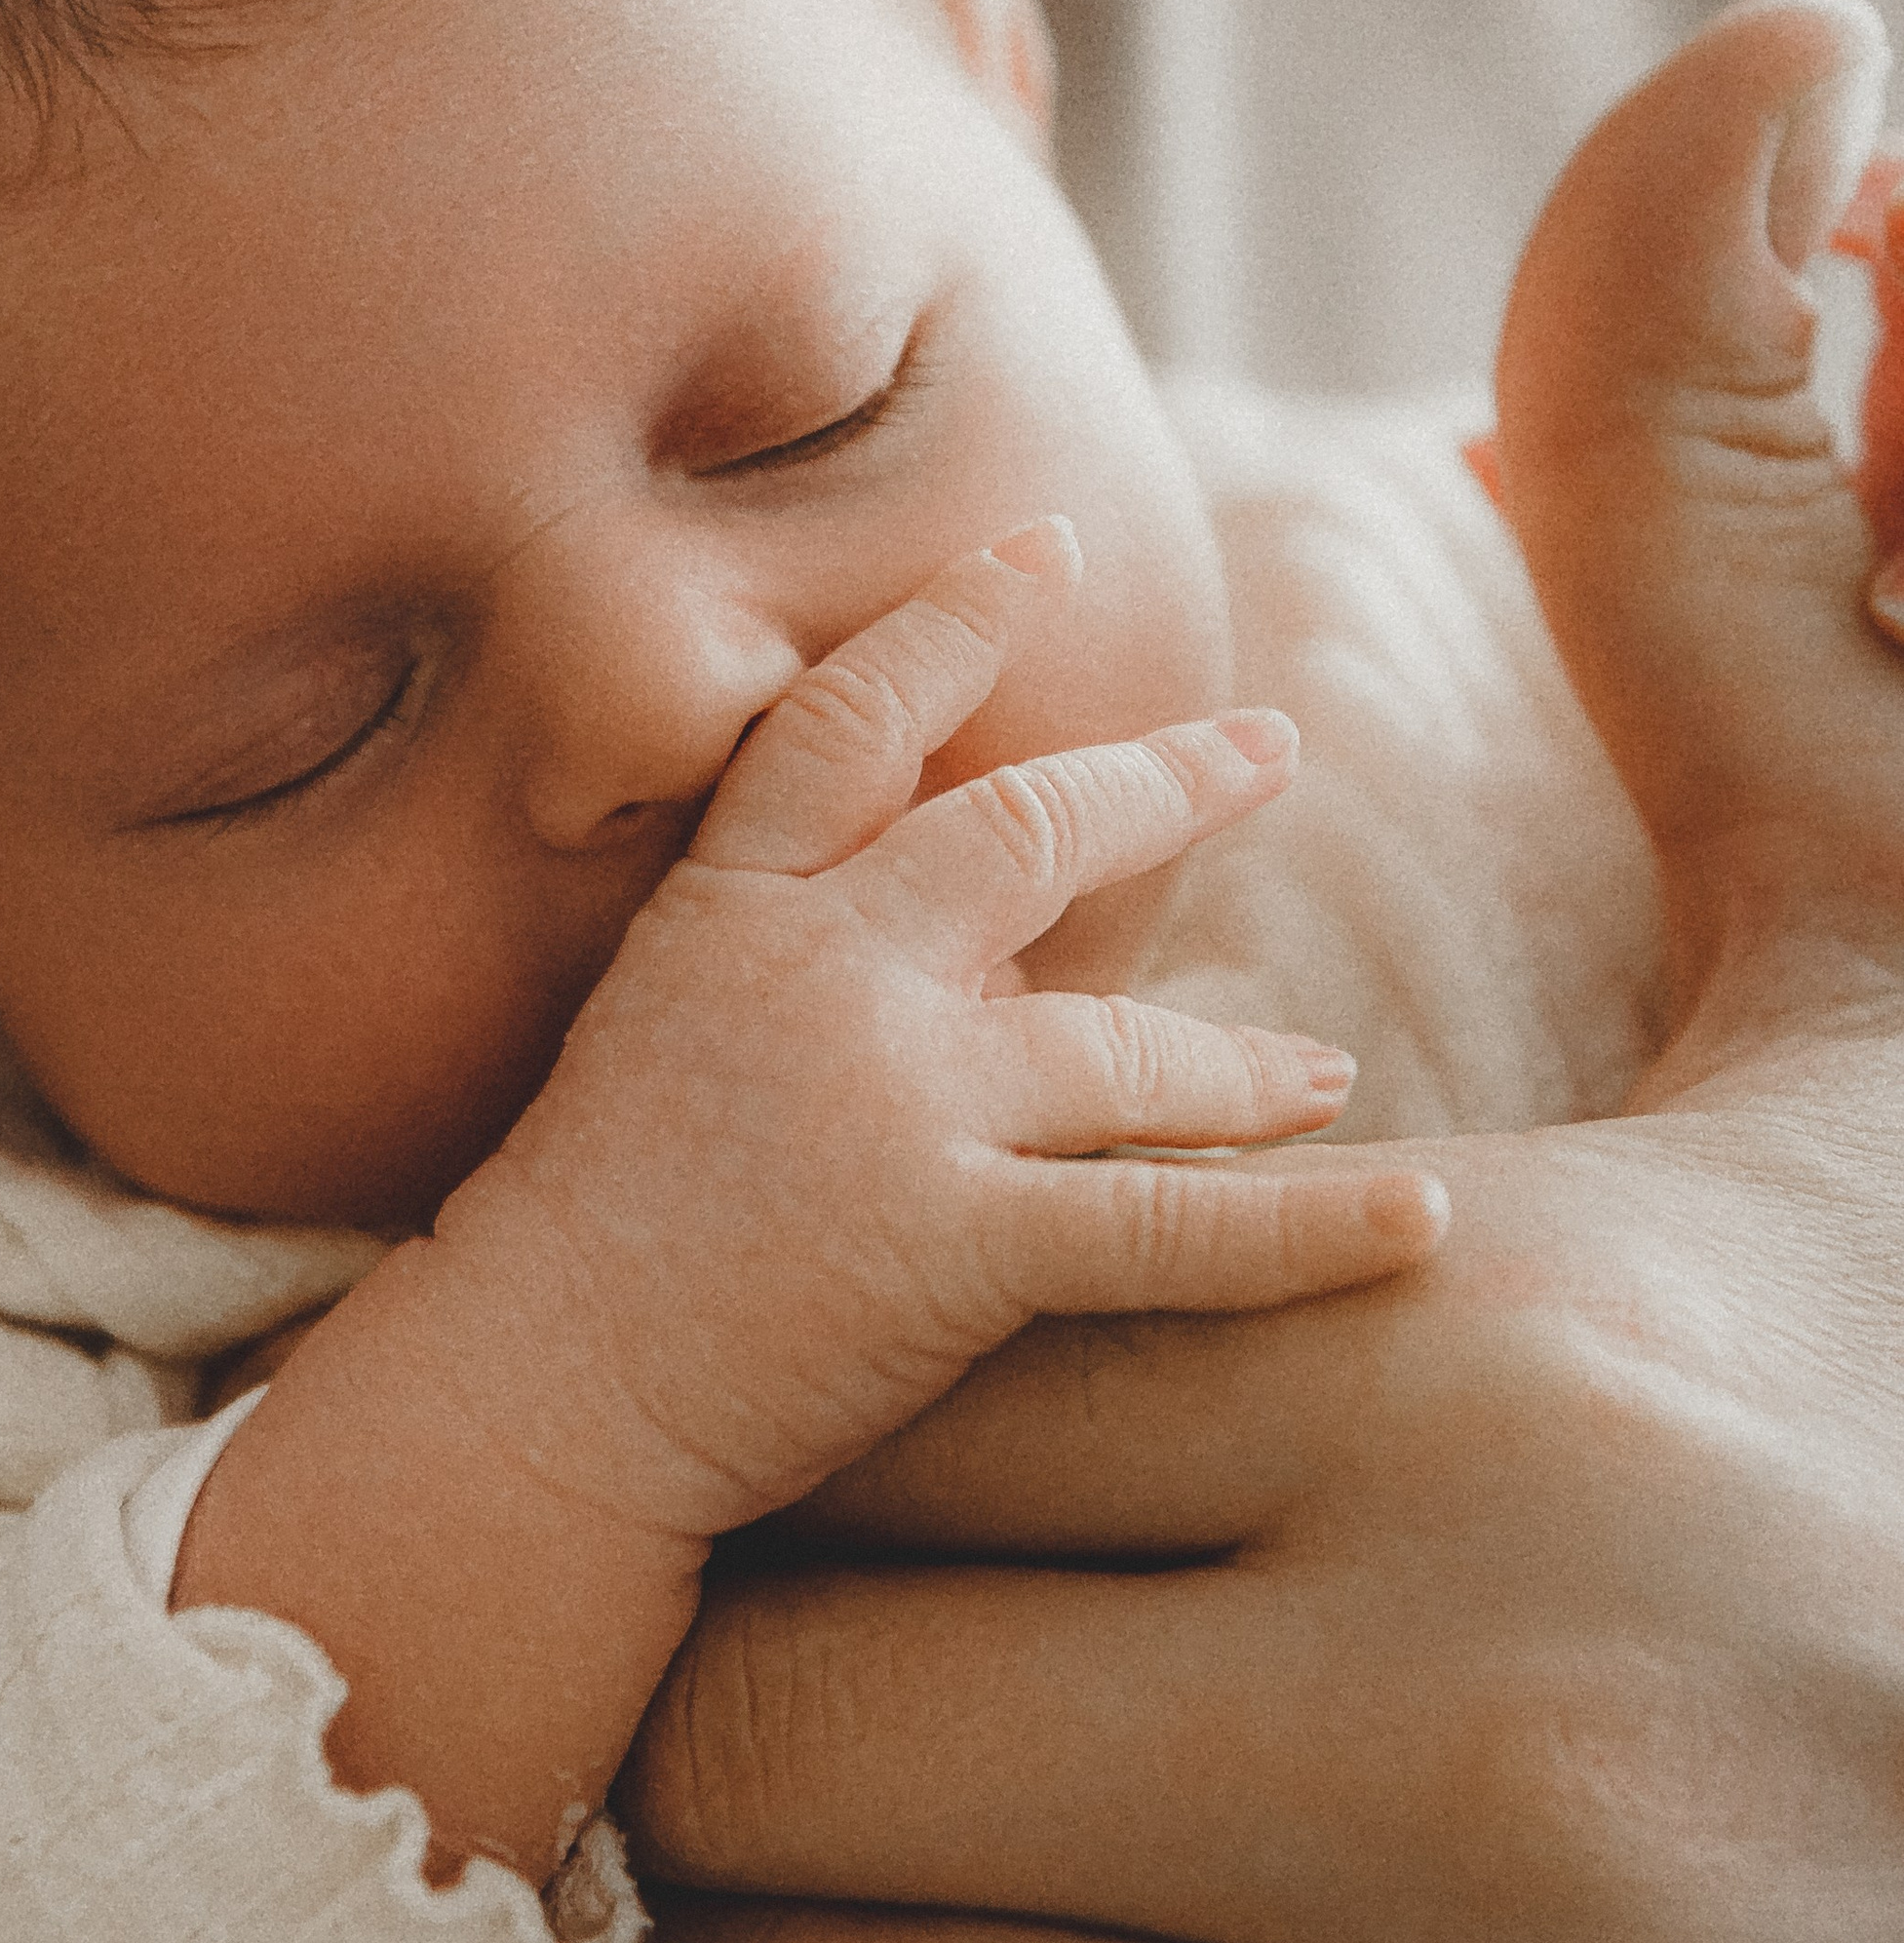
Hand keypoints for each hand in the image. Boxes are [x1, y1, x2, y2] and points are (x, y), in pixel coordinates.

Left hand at [397, 0, 1903, 1942]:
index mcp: (1529, 1395)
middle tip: (705, 1709)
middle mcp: (1526, 1787)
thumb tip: (1780, 53)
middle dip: (720, 1707)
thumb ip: (1748, 562)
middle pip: (813, 1728)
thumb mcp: (1878, 982)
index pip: (906, 1375)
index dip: (809, 1407)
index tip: (811, 1445)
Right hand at [429, 517, 1441, 1546]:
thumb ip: (773, 964)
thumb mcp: (649, 1036)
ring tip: (1326, 1071)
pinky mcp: (952, 1240)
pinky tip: (1418, 1220)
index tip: (1041, 549)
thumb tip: (911, 944)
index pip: (845, 723)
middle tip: (1266, 748)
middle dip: (1160, 784)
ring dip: (1246, 1056)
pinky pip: (1165, 1229)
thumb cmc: (571, 1242)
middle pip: (1022, 831)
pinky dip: (1303, 1231)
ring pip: (1123, 1043)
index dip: (951, 624)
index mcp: (727, 912)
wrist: (523, 1393)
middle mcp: (823, 974)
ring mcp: (895, 1101)